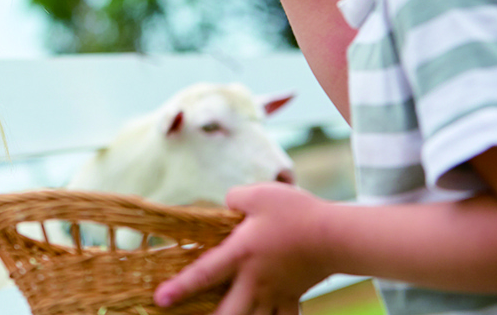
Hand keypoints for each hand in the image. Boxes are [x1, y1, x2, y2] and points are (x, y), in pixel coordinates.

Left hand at [154, 183, 332, 314]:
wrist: (336, 235)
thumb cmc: (295, 212)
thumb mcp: (257, 194)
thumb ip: (234, 199)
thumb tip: (226, 205)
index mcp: (241, 253)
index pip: (204, 273)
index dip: (180, 288)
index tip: (160, 299)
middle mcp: (255, 280)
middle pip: (228, 313)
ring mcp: (275, 292)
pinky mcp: (293, 296)